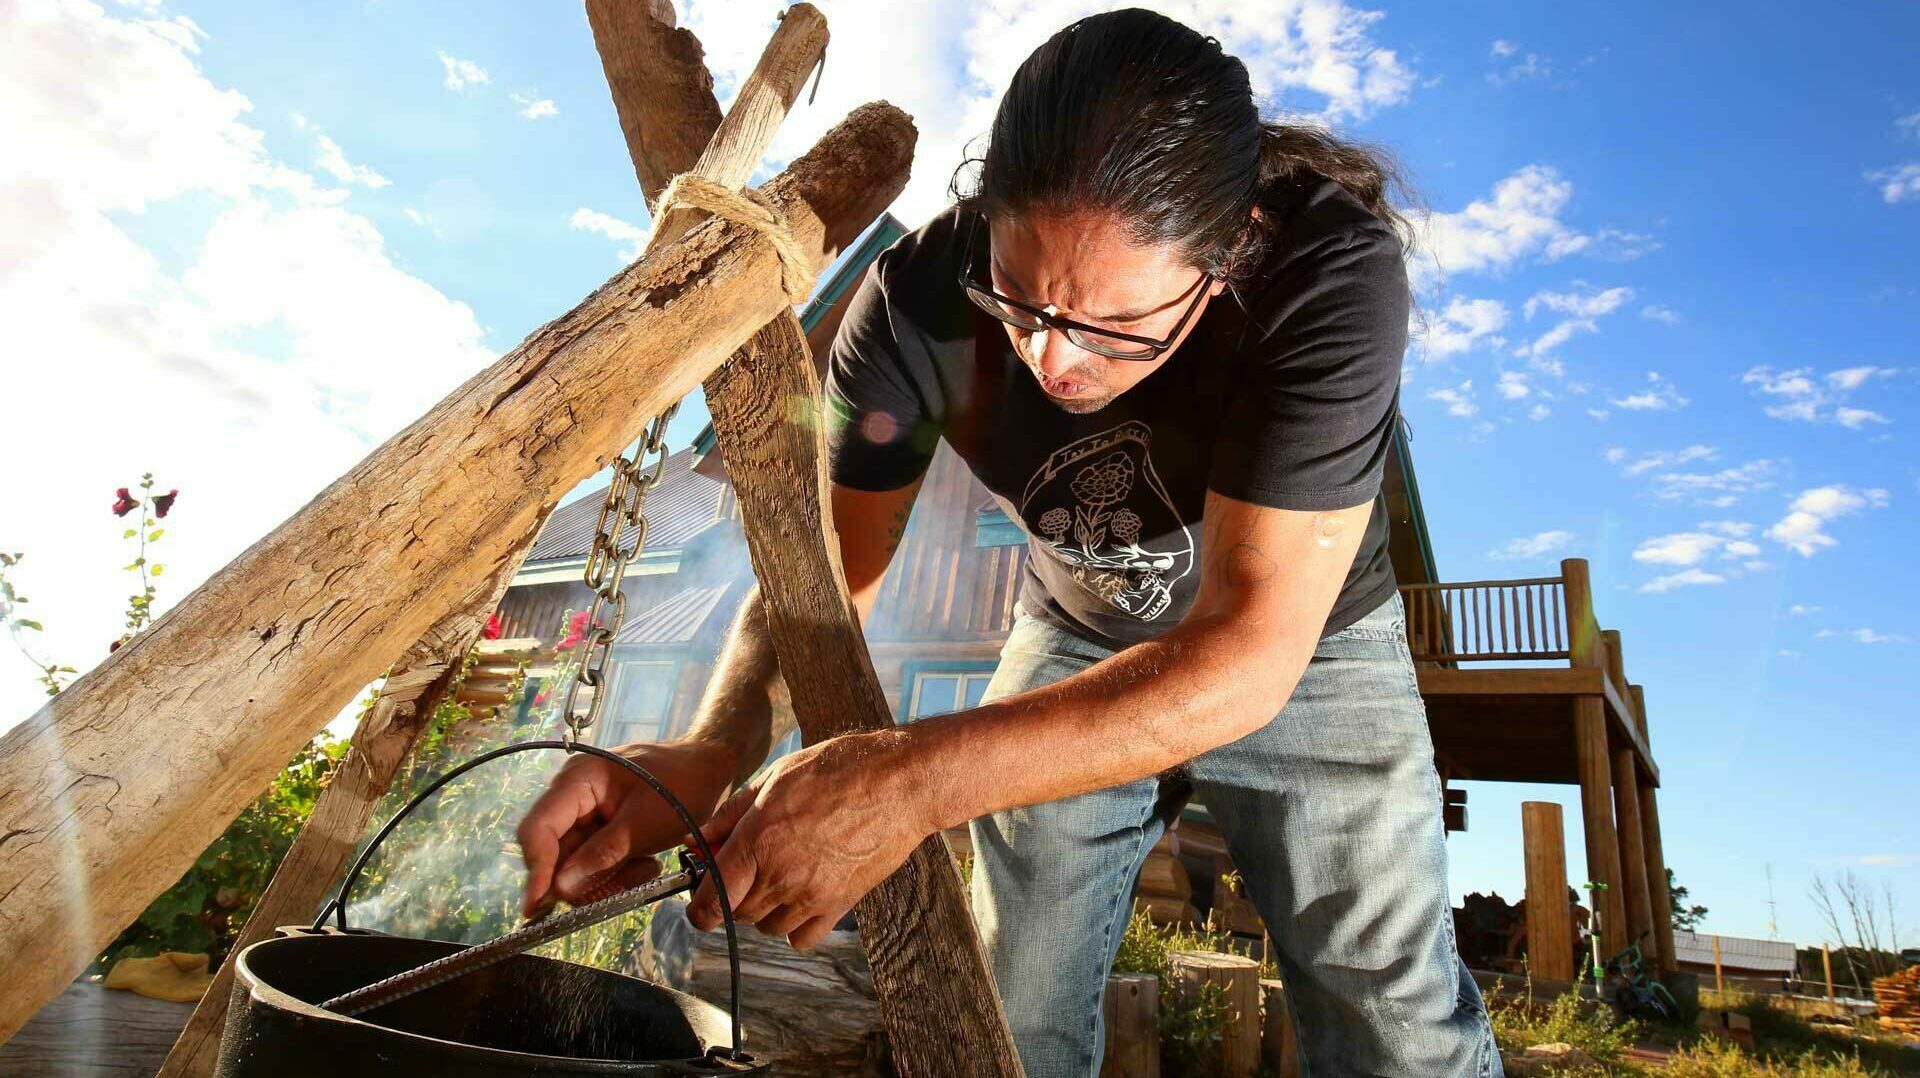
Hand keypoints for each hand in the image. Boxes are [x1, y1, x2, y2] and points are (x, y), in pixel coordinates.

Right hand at [516, 738, 737, 918]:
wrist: (710, 770)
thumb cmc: (682, 784)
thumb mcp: (645, 823)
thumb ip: (603, 854)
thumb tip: (562, 887)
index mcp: (578, 780)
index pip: (537, 829)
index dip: (537, 869)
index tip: (540, 907)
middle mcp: (573, 796)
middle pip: (554, 854)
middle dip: (585, 878)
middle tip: (622, 885)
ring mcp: (585, 814)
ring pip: (575, 866)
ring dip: (607, 878)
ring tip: (645, 867)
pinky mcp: (599, 830)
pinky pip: (593, 864)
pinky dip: (617, 873)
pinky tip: (645, 864)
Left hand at [684, 730, 933, 950]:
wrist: (899, 783)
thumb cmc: (838, 770)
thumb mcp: (775, 777)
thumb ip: (730, 815)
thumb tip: (697, 841)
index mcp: (758, 840)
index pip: (710, 901)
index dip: (698, 907)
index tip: (700, 901)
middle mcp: (781, 874)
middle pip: (737, 914)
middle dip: (733, 897)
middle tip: (747, 870)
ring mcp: (812, 894)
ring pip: (767, 927)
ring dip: (764, 910)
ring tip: (779, 877)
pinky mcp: (840, 905)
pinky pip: (802, 938)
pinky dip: (795, 927)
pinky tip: (801, 898)